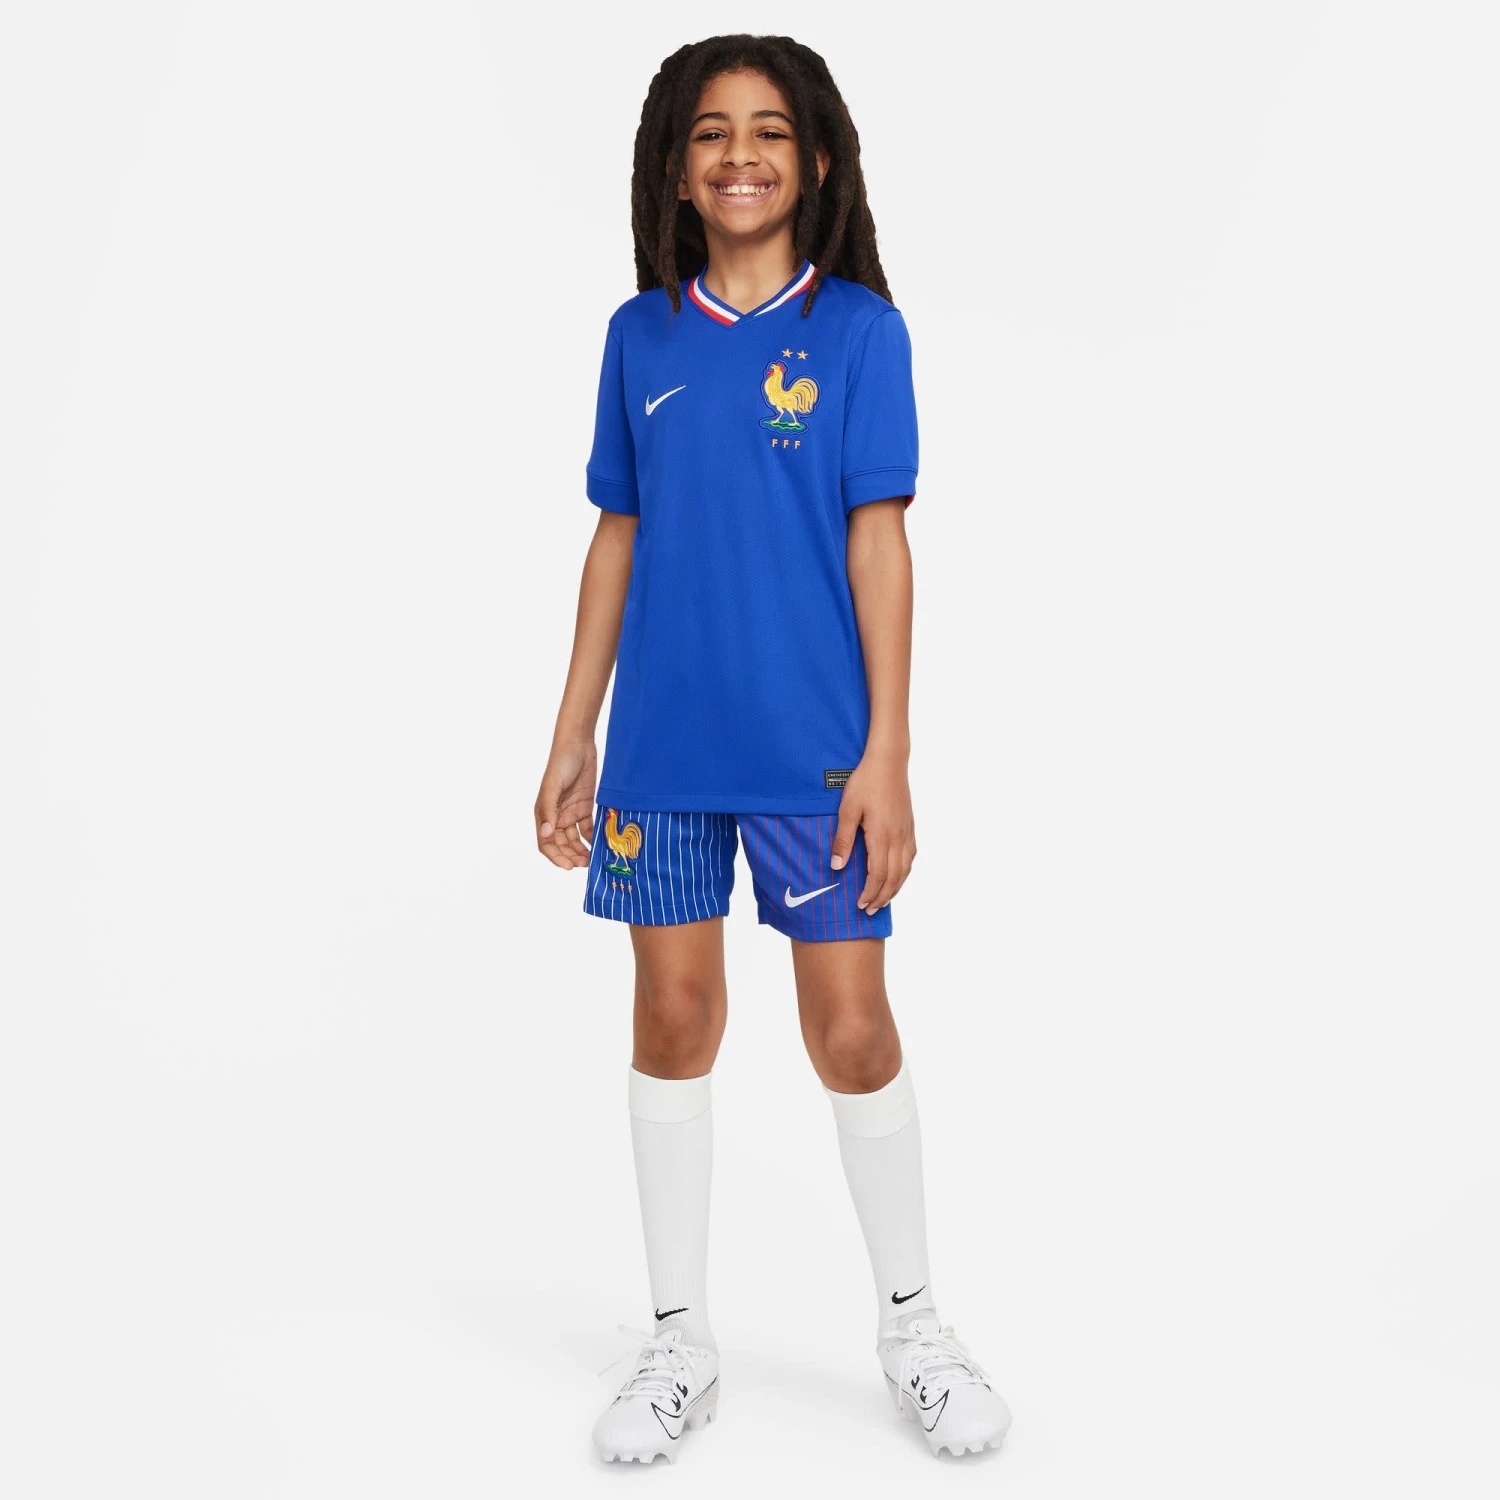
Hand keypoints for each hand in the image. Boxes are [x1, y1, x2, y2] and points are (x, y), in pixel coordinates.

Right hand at [534, 738, 596, 869]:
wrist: (579, 744)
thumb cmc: (561, 763)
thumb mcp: (553, 786)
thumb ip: (548, 811)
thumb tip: (545, 834)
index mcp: (544, 813)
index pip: (547, 843)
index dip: (556, 857)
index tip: (568, 866)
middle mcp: (557, 816)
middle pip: (562, 844)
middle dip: (571, 857)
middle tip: (585, 864)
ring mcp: (571, 812)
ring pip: (575, 839)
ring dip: (582, 851)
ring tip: (592, 859)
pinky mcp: (585, 807)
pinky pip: (588, 828)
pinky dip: (592, 838)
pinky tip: (600, 845)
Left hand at [829, 749, 915, 913]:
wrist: (888, 762)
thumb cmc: (865, 783)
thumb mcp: (847, 810)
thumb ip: (843, 839)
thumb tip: (837, 866)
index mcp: (881, 836)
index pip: (878, 874)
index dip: (870, 892)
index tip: (860, 904)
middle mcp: (898, 838)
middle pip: (894, 877)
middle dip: (882, 897)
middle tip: (870, 910)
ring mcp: (907, 833)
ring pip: (905, 870)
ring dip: (895, 888)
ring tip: (883, 900)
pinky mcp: (910, 827)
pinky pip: (910, 857)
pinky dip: (904, 873)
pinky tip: (898, 876)